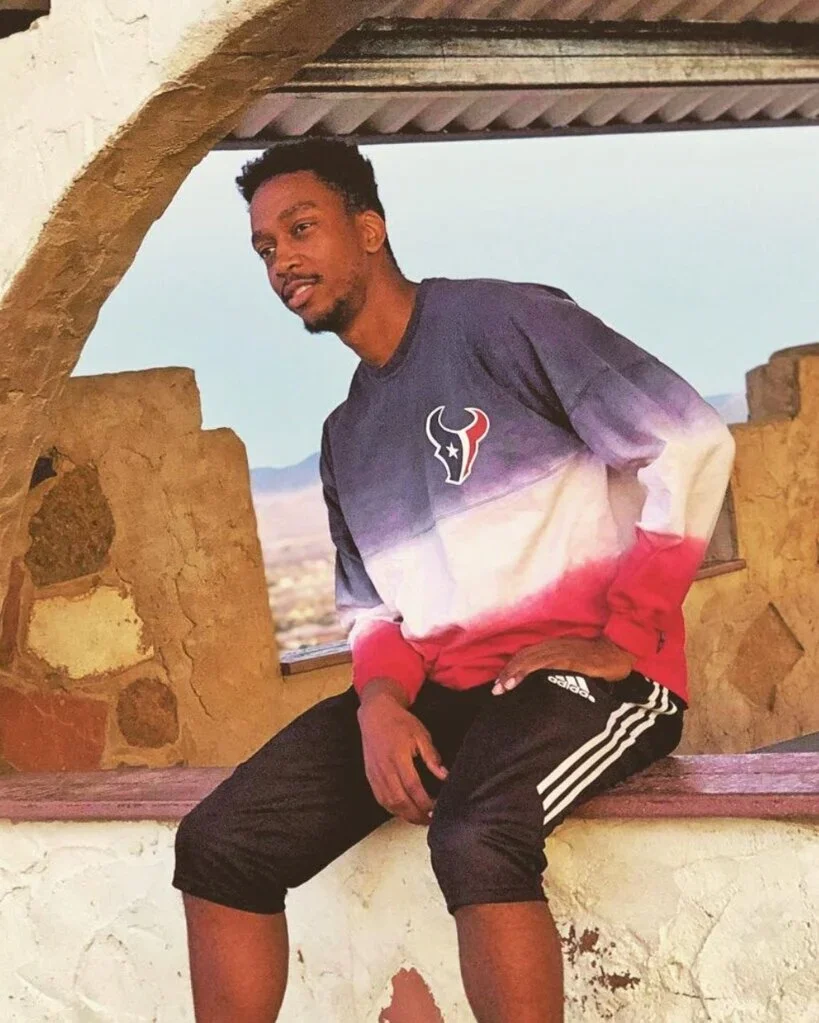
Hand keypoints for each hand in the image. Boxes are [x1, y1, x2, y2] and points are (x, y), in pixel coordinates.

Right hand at [357, 679, 447, 824]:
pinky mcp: (370, 776)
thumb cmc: (400, 722)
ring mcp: (375, 773)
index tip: (436, 809)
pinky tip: (403, 811)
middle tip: (430, 820)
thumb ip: (432, 757)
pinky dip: (392, 809)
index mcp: (398, 757)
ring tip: (419, 819)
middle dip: (416, 814)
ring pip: (389, 803)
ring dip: (404, 815)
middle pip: (400, 800)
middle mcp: (385, 768)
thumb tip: (444, 775)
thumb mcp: (421, 735)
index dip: (425, 802)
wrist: (376, 713)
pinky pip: (380, 798)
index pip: (413, 787)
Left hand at [492, 636, 632, 695]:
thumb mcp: (571, 661)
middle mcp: (553, 647)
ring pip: (533, 660)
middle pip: (524, 658)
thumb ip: (556, 669)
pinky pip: (551, 664)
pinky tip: (528, 680)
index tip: (498, 684)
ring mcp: (562, 652)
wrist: (616, 650)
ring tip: (505, 687)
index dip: (510, 668)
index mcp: (551, 647)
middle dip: (508, 673)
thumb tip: (541, 685)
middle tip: (496, 690)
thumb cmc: (595, 658)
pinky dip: (537, 671)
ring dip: (517, 673)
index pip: (524, 656)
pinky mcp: (572, 659)